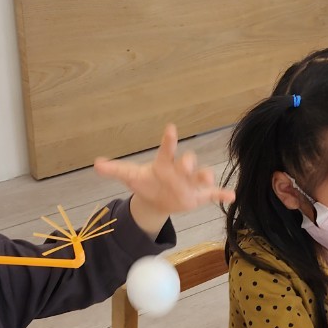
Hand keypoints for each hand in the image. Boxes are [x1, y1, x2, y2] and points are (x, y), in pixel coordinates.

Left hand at [94, 125, 234, 236]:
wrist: (158, 198)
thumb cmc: (146, 182)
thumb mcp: (130, 177)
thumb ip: (115, 170)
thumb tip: (96, 164)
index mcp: (164, 163)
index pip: (166, 149)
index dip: (168, 140)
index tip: (170, 128)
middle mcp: (180, 170)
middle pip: (187, 163)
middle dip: (188, 163)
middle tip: (187, 164)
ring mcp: (192, 182)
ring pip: (202, 177)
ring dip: (205, 177)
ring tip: (207, 179)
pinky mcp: (200, 195)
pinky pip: (213, 194)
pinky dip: (221, 194)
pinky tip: (231, 195)